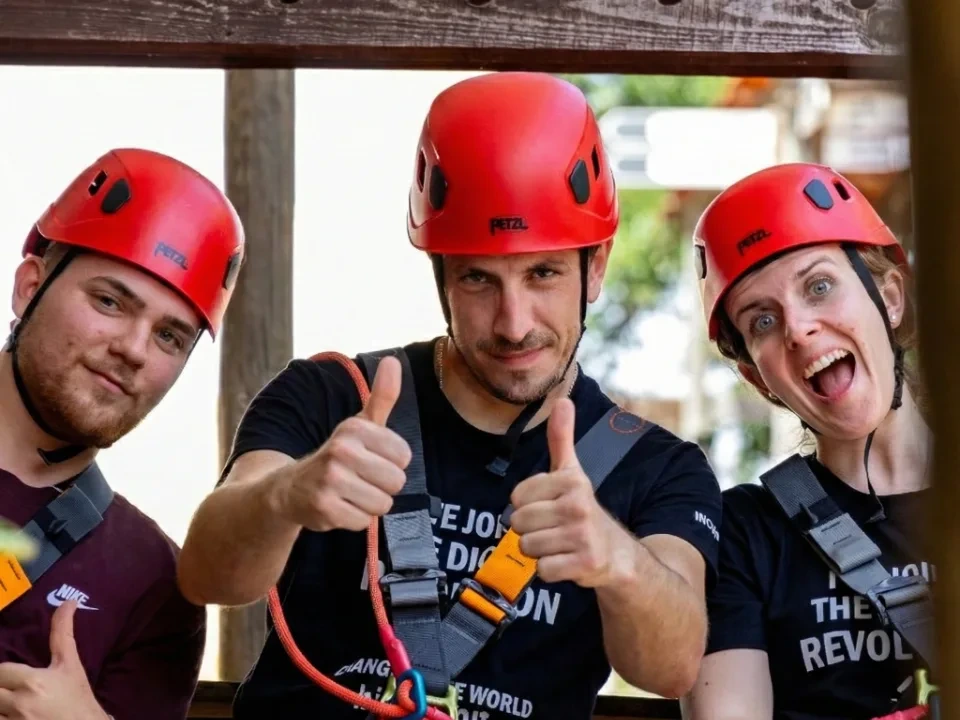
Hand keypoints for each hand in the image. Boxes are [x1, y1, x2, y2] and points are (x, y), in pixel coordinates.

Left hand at [0, 600, 108, 719]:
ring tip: (9, 703)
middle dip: (1, 690)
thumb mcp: (70, 665)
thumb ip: (62, 633)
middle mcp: (21, 703)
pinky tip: (11, 714)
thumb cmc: (78, 698)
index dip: (5, 675)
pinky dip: (3, 715)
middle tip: (11, 689)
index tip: (13, 679)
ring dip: (1, 705)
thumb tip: (68, 601)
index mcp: (33, 682)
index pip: (1, 671)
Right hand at [278, 356, 411, 531]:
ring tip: (349, 494)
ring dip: (369, 504)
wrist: (289, 489)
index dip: (391, 463)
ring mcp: (331, 480)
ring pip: (382, 504)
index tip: (370, 460)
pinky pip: (363, 521)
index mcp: (354, 428)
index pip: (404, 456)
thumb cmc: (337, 456)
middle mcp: (341, 450)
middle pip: (396, 481)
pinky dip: (353, 519)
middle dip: (382, 486)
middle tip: (359, 480)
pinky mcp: (324, 508)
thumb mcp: (359, 424)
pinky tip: (337, 506)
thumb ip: (382, 396)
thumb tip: (393, 360)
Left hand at [509, 398, 626, 588]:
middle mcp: (578, 505)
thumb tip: (563, 400)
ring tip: (559, 545)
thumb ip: (562, 438)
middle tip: (553, 529)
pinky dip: (550, 570)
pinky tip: (566, 561)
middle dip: (531, 530)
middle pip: (519, 522)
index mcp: (571, 481)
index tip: (548, 507)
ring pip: (527, 546)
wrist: (618, 554)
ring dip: (539, 551)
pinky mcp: (584, 563)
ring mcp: (582, 535)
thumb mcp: (573, 473)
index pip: (516, 497)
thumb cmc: (584, 510)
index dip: (527, 505)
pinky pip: (542, 570)